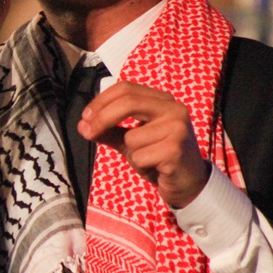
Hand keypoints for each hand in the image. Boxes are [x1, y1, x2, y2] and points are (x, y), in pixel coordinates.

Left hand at [76, 81, 209, 208]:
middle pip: (128, 103)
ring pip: (131, 138)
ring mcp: (177, 129)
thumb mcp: (131, 141)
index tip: (85, 117)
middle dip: (101, 118)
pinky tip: (155, 169)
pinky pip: (139, 156)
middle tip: (85, 132)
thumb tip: (83, 125)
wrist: (189, 183)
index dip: (101, 101)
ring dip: (130, 154)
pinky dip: (140, 166)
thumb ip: (109, 130)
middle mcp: (174, 109)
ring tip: (148, 160)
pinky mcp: (176, 150)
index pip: (126, 88)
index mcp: (163, 100)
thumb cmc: (158, 158)